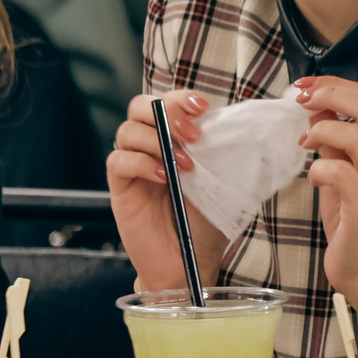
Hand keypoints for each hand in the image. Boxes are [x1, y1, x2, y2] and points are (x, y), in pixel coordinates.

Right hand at [107, 90, 230, 291]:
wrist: (189, 260)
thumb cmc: (206, 222)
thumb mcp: (223, 182)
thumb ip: (223, 152)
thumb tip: (240, 126)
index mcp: (174, 140)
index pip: (167, 101)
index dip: (181, 97)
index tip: (203, 107)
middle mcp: (150, 147)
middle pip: (140, 106)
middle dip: (167, 111)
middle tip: (192, 135)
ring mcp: (133, 166)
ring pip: (127, 130)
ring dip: (158, 141)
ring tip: (184, 166)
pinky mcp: (120, 188)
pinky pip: (118, 161)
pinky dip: (140, 163)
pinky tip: (162, 178)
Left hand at [297, 77, 357, 304]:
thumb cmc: (355, 221)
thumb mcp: (342, 172)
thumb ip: (334, 141)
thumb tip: (318, 108)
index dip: (336, 85)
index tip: (306, 86)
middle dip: (331, 95)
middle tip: (302, 99)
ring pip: (356, 135)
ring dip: (322, 132)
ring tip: (305, 144)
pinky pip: (339, 172)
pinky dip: (318, 169)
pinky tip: (313, 179)